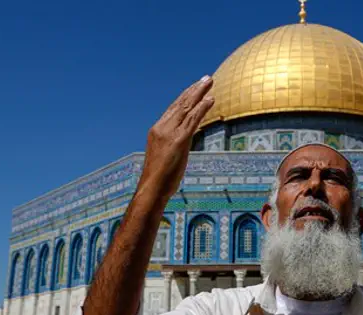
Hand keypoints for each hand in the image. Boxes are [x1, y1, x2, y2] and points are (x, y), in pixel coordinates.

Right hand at [138, 75, 214, 200]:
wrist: (151, 189)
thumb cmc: (159, 179)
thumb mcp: (167, 157)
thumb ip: (175, 145)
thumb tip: (183, 142)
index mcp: (157, 130)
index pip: (173, 108)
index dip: (185, 96)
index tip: (195, 87)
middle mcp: (162, 127)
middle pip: (180, 103)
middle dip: (194, 89)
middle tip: (206, 78)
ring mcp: (170, 133)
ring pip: (187, 108)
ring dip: (200, 93)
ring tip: (210, 81)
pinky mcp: (179, 140)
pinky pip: (192, 120)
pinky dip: (202, 108)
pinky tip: (210, 99)